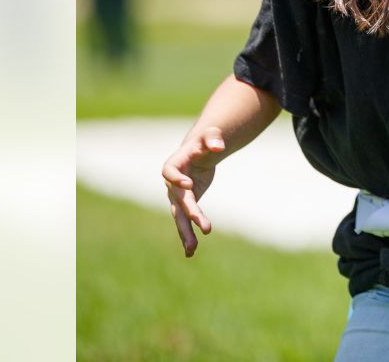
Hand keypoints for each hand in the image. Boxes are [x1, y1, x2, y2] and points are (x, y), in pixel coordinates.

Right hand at [161, 126, 226, 257]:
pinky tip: (191, 253)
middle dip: (190, 213)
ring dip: (185, 233)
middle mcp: (172, 183)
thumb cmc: (206, 141)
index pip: (169, 172)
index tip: (188, 186)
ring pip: (178, 216)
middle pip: (178, 199)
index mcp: (175, 164)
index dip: (176, 179)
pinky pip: (184, 222)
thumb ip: (213, 138)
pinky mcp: (185, 204)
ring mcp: (177, 196)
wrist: (200, 152)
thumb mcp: (211, 135)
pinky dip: (187, 236)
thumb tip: (218, 146)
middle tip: (203, 226)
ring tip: (192, 250)